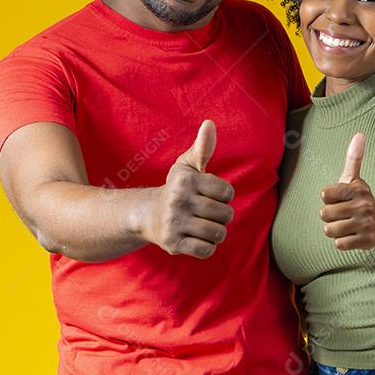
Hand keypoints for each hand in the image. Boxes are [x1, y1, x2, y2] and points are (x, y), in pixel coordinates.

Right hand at [143, 120, 234, 258]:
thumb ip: (203, 147)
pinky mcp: (173, 244)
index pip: (227, 193)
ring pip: (218, 233)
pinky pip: (206, 250)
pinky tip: (197, 239)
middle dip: (222, 216)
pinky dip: (207, 247)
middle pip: (225, 215)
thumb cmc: (176, 188)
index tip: (211, 195)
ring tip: (206, 226)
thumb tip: (209, 123)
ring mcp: (174, 223)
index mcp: (186, 180)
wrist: (147, 215)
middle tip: (208, 213)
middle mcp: (178, 201)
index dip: (224, 197)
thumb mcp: (187, 166)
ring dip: (217, 233)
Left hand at [319, 132, 374, 250]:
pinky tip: (352, 234)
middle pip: (324, 214)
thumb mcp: (354, 178)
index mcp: (356, 189)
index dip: (328, 198)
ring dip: (334, 229)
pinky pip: (339, 244)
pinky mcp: (366, 241)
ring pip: (330, 230)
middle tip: (342, 213)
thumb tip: (360, 134)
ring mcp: (365, 224)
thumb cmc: (360, 198)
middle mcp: (363, 206)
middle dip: (329, 215)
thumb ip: (353, 157)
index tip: (340, 198)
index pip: (324, 194)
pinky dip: (343, 241)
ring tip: (346, 224)